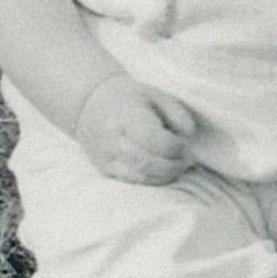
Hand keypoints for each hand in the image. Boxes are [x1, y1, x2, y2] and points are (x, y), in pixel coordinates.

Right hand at [72, 74, 196, 184]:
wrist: (88, 105)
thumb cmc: (130, 98)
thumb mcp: (157, 95)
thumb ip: (178, 114)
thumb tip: (188, 136)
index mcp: (127, 116)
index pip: (155, 141)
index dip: (176, 146)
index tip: (184, 142)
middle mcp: (113, 139)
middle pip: (150, 163)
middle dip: (175, 164)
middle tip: (186, 158)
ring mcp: (106, 157)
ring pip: (143, 177)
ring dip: (167, 175)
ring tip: (177, 164)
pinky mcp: (105, 170)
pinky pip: (135, 182)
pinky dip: (154, 180)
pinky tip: (162, 169)